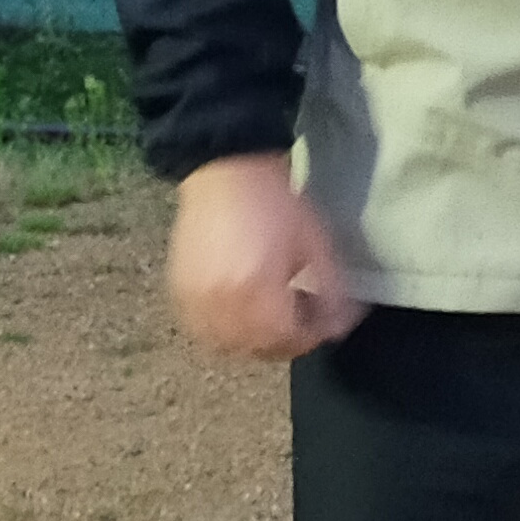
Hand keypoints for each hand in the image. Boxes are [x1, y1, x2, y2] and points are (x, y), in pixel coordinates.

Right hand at [165, 153, 362, 360]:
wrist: (228, 171)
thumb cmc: (277, 204)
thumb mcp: (316, 245)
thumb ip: (332, 291)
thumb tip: (340, 323)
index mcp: (256, 290)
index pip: (286, 339)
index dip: (311, 336)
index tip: (326, 323)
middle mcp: (220, 302)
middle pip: (257, 349)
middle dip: (287, 341)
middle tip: (304, 319)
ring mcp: (194, 299)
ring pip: (228, 345)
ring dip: (255, 342)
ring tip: (275, 316)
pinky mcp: (179, 291)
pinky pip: (203, 330)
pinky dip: (226, 332)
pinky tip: (244, 314)